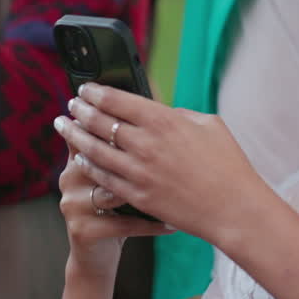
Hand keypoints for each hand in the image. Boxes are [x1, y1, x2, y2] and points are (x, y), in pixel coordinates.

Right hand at [53, 134, 171, 279]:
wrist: (94, 257)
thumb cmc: (113, 211)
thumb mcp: (110, 178)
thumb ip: (118, 149)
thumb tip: (147, 120)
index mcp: (78, 159)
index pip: (94, 131)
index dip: (116, 123)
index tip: (146, 118)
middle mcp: (70, 178)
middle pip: (100, 155)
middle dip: (134, 152)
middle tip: (168, 151)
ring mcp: (73, 204)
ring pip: (112, 190)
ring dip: (145, 191)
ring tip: (173, 189)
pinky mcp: (83, 230)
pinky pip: (122, 223)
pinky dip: (150, 225)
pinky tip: (171, 226)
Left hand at [55, 83, 270, 245]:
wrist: (234, 208)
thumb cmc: (228, 164)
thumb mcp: (208, 124)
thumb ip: (179, 114)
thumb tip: (159, 111)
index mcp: (164, 120)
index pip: (116, 99)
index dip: (95, 92)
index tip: (85, 89)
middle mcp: (146, 144)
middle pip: (100, 122)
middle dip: (80, 111)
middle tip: (70, 106)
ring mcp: (139, 172)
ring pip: (94, 150)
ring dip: (75, 136)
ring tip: (64, 127)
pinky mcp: (138, 196)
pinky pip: (104, 178)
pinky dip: (88, 166)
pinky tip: (79, 158)